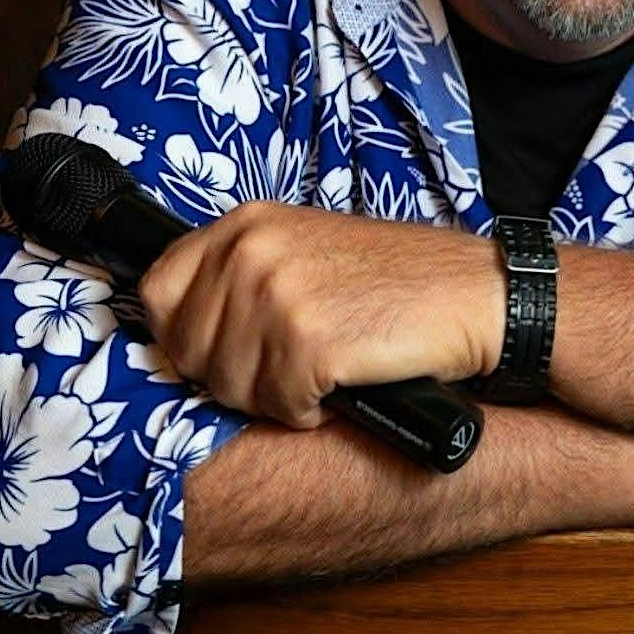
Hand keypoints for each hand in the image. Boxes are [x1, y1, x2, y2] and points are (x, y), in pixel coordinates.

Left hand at [139, 201, 502, 427]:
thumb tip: (178, 331)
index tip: (227, 346)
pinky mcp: (309, 343)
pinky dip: (311, 411)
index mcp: (248, 222)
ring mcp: (279, 295)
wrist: (473, 294)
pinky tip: (345, 381)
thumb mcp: (304, 252)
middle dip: (235, 372)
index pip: (160, 291)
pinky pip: (280, 408)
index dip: (187, 333)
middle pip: (190, 350)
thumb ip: (241, 274)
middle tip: (293, 362)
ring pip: (230, 387)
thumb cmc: (396, 281)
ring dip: (276, 395)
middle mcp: (253, 251)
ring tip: (325, 366)